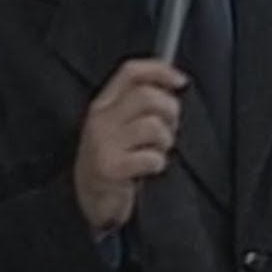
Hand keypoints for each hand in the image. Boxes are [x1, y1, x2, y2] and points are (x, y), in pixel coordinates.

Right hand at [73, 59, 186, 238]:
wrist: (91, 200)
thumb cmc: (114, 159)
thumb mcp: (120, 125)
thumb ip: (140, 103)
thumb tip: (174, 83)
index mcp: (103, 104)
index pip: (130, 72)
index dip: (159, 71)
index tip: (180, 81)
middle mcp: (100, 119)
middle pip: (146, 96)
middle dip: (170, 111)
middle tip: (170, 128)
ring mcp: (103, 142)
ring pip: (153, 126)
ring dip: (166, 140)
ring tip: (158, 150)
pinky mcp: (110, 167)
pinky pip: (151, 157)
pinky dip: (158, 163)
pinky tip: (149, 168)